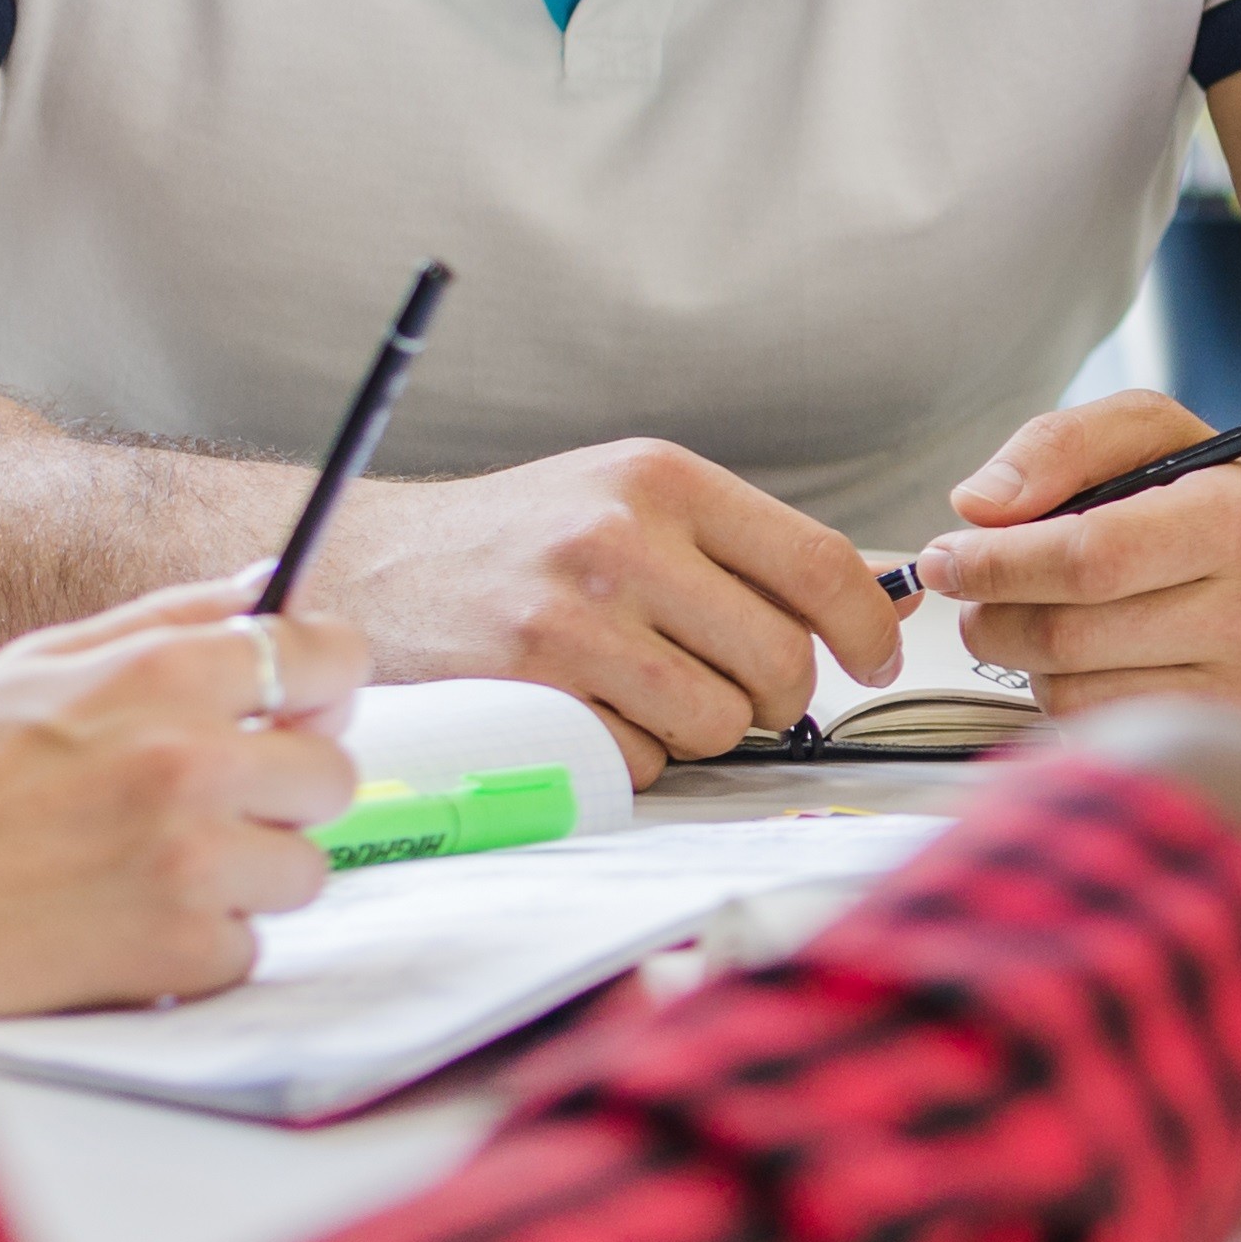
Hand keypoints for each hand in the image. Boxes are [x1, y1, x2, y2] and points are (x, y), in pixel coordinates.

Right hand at [0, 574, 368, 1014]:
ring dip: (245, 873)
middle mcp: (194, 763)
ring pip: (305, 868)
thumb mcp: (40, 663)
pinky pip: (248, 945)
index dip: (324, 683)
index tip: (300, 704)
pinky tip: (123, 921)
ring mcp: (195, 861)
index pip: (333, 656)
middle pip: (334, 773)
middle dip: (282, 790)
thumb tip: (273, 583)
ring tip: (150, 865)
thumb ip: (170, 621)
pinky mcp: (182, 950)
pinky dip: (196, 943)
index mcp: (164, 675)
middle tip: (204, 801)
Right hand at [311, 439, 905, 778]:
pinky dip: (632, 756)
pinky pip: (643, 761)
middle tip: (741, 693)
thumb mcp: (625, 498)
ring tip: (643, 693)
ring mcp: (571, 619)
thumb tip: (879, 604)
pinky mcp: (530, 693)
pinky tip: (586, 714)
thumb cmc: (514, 541)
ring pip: (719, 722)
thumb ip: (741, 546)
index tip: (876, 659)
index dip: (866, 629)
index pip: (818, 563)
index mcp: (662, 480)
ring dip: (699, 729)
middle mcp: (620, 540)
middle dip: (778, 697)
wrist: (362, 566)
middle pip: (781, 660)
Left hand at [912, 391, 1240, 718]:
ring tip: (1053, 617)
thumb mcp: (1157, 437)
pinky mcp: (1223, 742)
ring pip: (1068, 692)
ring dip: (1027, 656)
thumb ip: (1062, 443)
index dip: (998, 560)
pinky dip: (1064, 695)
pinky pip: (1094, 730)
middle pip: (1065, 633)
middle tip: (978, 589)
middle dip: (992, 610)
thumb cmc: (1222, 508)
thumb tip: (978, 505)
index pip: (1092, 556)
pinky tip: (1092, 662)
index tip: (947, 556)